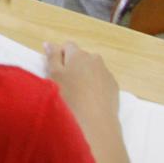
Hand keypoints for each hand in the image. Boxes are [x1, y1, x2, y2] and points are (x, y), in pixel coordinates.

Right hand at [46, 43, 126, 159]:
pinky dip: (95, 85)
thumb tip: (49, 43)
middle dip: (73, 65)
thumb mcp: (54, 75)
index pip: (67, 46)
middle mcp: (95, 59)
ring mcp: (106, 73)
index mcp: (78, 54)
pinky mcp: (114, 87)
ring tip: (78, 93)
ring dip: (85, 75)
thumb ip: (52, 56)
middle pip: (81, 57)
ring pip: (92, 69)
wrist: (95, 121)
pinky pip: (101, 81)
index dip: (60, 56)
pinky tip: (90, 99)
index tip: (56, 71)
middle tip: (65, 82)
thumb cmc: (70, 96)